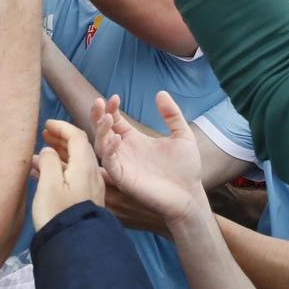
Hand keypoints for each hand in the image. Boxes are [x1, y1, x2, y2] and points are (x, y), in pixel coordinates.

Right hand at [31, 119, 105, 229]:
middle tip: (44, 136)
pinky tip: (44, 174)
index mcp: (85, 166)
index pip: (77, 136)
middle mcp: (92, 174)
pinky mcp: (86, 200)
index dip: (62, 127)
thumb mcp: (48, 185)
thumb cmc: (58, 213)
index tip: (46, 125)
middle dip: (61, 139)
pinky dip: (60, 170)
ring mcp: (91, 189)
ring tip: (39, 155)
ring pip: (75, 163)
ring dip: (59, 155)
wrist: (74, 246)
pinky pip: (74, 177)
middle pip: (79, 148)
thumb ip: (48, 162)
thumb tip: (49, 151)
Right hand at [92, 93, 206, 228]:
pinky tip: (116, 138)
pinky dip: (109, 150)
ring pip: (100, 145)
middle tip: (98, 102)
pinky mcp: (123, 179)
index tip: (116, 97)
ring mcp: (123, 164)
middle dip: (97, 115)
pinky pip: (109, 163)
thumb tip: (161, 93)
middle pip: (102, 130)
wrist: (190, 195)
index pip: (115, 121)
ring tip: (107, 118)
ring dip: (100, 131)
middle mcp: (125, 151)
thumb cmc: (186, 169)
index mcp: (135, 140)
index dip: (111, 108)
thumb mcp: (182, 135)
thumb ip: (172, 114)